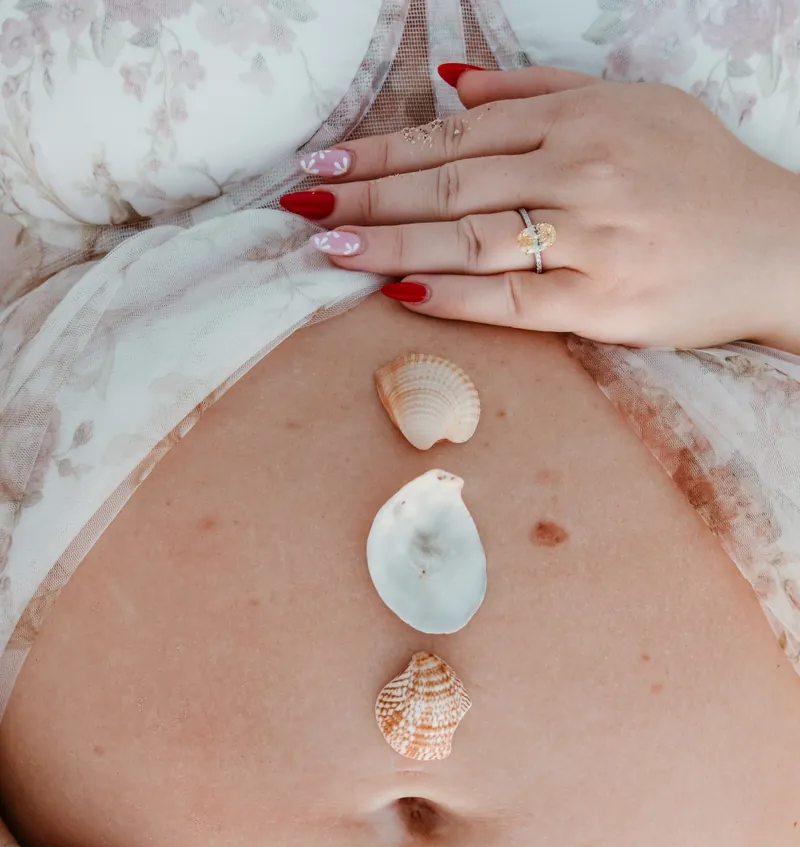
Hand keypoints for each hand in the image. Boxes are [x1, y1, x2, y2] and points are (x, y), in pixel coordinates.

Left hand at [293, 65, 799, 349]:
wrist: (776, 244)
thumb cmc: (698, 174)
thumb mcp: (628, 102)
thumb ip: (539, 90)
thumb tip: (454, 83)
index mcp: (578, 117)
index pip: (456, 134)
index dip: (383, 152)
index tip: (327, 167)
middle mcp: (578, 169)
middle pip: (449, 180)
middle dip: (367, 198)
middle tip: (303, 210)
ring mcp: (591, 236)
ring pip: (470, 235)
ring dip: (390, 243)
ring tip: (329, 252)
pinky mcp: (603, 302)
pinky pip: (514, 298)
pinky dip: (455, 295)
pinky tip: (401, 292)